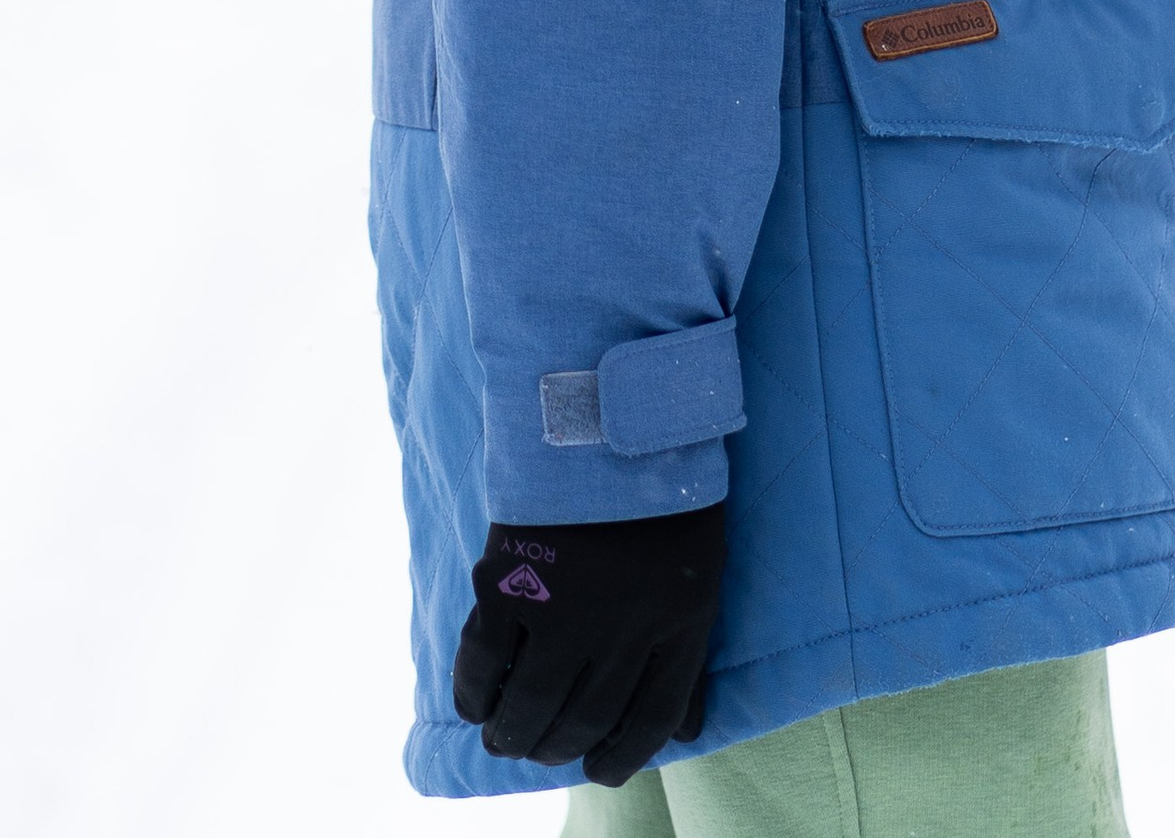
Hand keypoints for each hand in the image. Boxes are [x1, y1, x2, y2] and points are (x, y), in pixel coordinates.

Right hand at [451, 502, 725, 786]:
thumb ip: (688, 651)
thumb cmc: (662, 491)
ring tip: (505, 737)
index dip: (624, 757)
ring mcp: (565, 606)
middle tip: (541, 749)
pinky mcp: (510, 582)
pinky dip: (474, 693)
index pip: (653, 720)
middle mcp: (626, 623)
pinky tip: (476, 701)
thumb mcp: (700, 566)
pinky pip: (482, 664)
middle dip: (559, 747)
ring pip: (531, 707)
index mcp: (683, 616)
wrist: (610, 407)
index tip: (599, 768)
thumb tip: (689, 732)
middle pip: (586, 721)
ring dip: (512, 734)